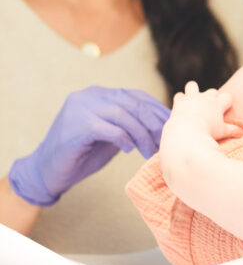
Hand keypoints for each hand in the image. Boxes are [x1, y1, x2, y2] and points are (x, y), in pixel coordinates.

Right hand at [8, 87, 170, 205]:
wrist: (47, 170)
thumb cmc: (82, 154)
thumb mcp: (110, 134)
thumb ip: (128, 124)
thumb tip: (160, 124)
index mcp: (99, 94)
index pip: (135, 95)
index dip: (156, 109)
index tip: (172, 123)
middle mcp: (90, 95)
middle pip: (131, 103)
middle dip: (152, 122)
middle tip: (164, 140)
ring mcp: (81, 108)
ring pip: (123, 114)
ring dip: (141, 134)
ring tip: (150, 151)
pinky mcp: (77, 125)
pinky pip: (109, 128)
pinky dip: (123, 139)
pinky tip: (129, 150)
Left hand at [169, 82, 242, 140]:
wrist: (188, 133)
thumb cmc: (208, 133)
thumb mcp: (223, 132)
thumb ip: (233, 130)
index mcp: (218, 104)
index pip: (227, 96)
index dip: (226, 102)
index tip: (224, 109)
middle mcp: (205, 97)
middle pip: (212, 92)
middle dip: (211, 98)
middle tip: (209, 110)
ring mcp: (192, 97)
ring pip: (192, 86)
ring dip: (192, 91)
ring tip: (192, 101)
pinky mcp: (180, 100)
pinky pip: (179, 95)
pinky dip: (180, 100)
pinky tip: (181, 107)